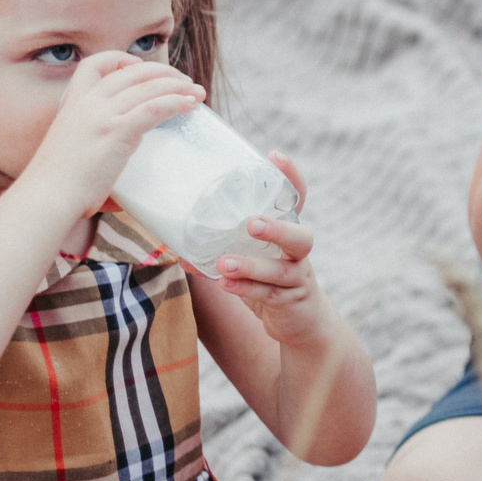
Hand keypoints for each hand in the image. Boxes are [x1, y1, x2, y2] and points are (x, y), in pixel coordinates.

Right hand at [15, 51, 202, 217]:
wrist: (46, 194)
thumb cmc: (57, 184)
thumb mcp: (72, 150)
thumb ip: (93, 148)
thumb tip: (115, 189)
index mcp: (73, 103)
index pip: (94, 65)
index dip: (120, 60)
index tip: (141, 68)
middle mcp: (88, 103)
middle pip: (132, 73)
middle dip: (163, 73)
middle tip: (184, 83)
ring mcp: (102, 115)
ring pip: (148, 88)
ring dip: (178, 87)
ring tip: (197, 93)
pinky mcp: (117, 131)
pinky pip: (154, 107)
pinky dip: (176, 102)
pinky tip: (189, 105)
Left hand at [203, 152, 332, 346]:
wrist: (303, 324)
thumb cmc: (271, 282)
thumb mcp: (253, 260)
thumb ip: (223, 250)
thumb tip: (179, 245)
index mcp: (288, 233)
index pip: (296, 200)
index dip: (290, 178)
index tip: (274, 156)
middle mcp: (298, 253)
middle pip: (300, 236)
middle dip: (277, 228)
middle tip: (251, 223)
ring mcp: (298, 278)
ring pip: (280, 269)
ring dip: (252, 265)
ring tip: (224, 264)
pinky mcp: (291, 302)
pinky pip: (269, 295)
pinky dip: (246, 290)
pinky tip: (225, 285)